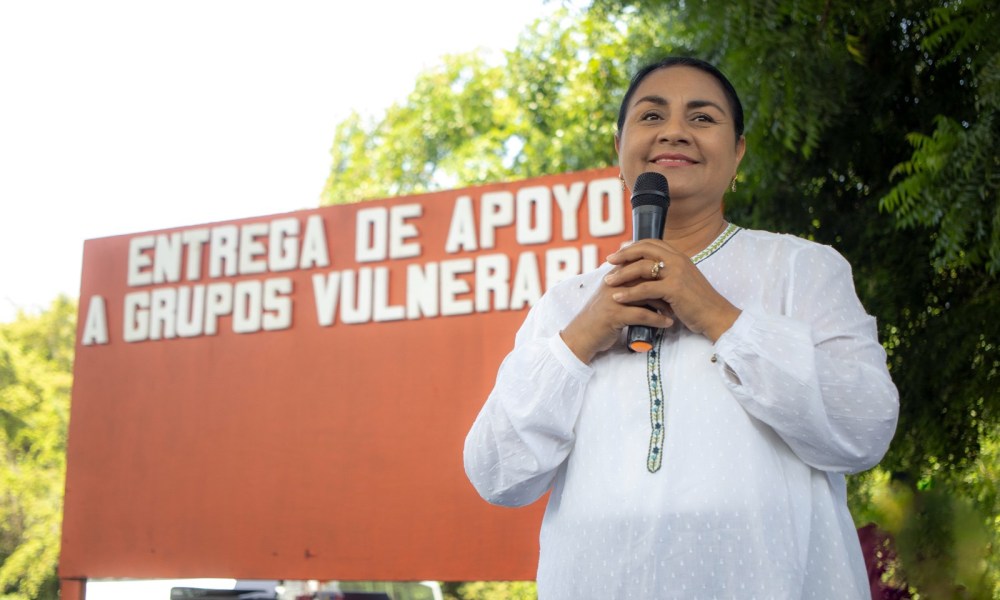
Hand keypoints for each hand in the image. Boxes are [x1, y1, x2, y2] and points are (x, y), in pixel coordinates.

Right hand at [559, 264, 674, 363]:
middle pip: (647, 276)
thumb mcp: (613, 297)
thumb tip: (651, 281)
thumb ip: (628, 286)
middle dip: (666, 285)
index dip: (660, 270)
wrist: (582, 336)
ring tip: (676, 311)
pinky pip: (642, 314)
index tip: (677, 280)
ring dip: (665, 303)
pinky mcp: (614, 314)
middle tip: (680, 295)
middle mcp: (614, 282)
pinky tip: (668, 323)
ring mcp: (613, 297)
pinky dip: (658, 319)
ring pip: (647, 294)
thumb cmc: (601, 317)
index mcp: (615, 275)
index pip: (642, 263)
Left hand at [604, 239, 740, 342]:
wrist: (716, 316)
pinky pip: (645, 288)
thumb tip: (647, 273)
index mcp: (679, 256)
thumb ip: (667, 274)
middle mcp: (678, 260)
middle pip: (644, 250)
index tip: (619, 252)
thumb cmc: (697, 303)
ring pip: (642, 268)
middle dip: (623, 255)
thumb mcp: (682, 282)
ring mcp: (677, 273)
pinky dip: (629, 293)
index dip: (633, 246)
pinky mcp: (674, 288)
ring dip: (622, 274)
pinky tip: (617, 297)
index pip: (652, 243)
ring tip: (608, 281)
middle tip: (608, 261)